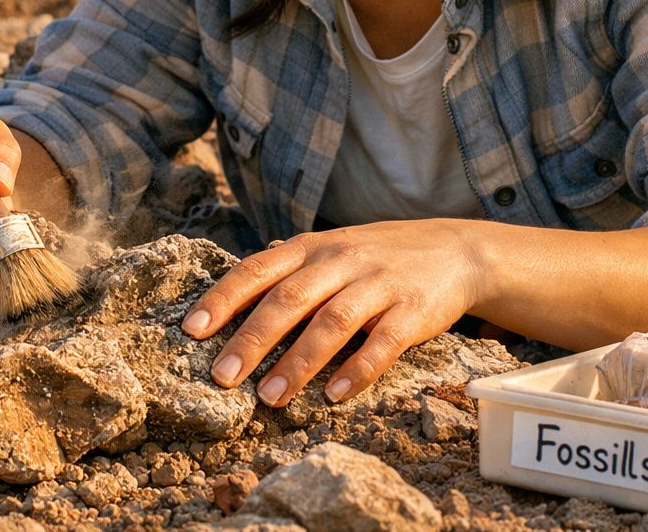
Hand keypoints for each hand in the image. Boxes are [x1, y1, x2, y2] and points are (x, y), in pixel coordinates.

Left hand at [180, 220, 480, 405]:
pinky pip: (383, 343)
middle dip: (253, 338)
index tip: (191, 331)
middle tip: (222, 376)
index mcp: (312, 248)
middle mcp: (341, 261)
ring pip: (332, 323)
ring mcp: (378, 285)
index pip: (258, 269)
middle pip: (289, 299)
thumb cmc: (376, 256)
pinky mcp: (413, 311)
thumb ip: (286, 270)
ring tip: (270, 397)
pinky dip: (357, 370)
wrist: (456, 250)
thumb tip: (229, 297)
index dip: (223, 298)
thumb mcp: (329, 250)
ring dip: (299, 362)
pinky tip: (334, 396)